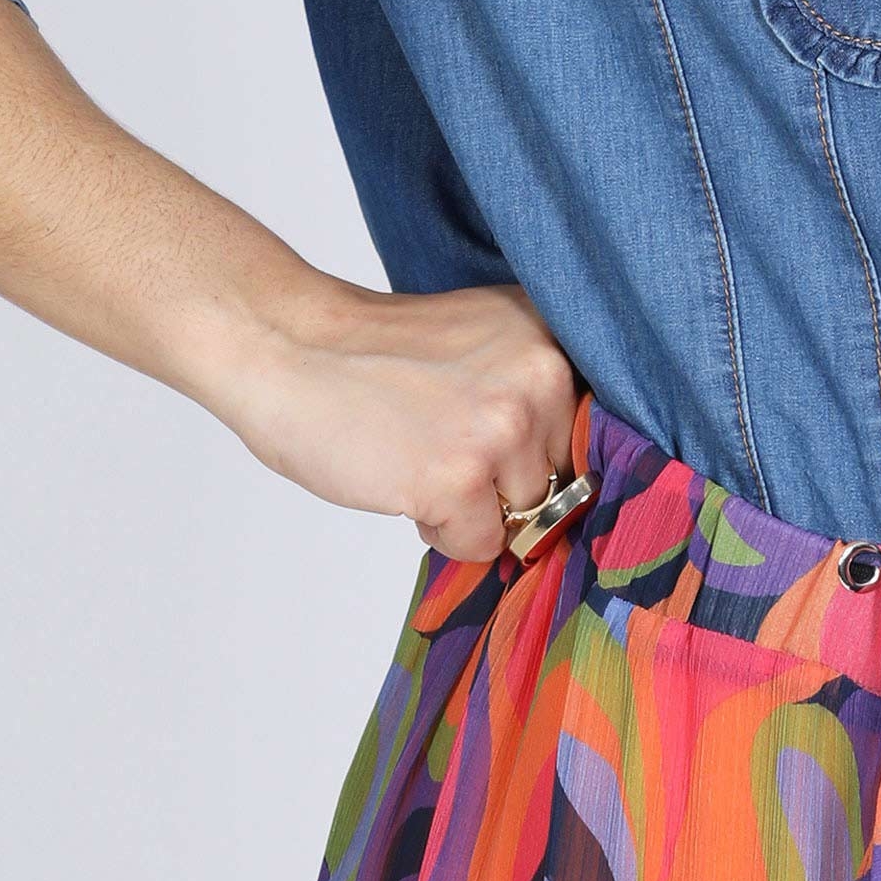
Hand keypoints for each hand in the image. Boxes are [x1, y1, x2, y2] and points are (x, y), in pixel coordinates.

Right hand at [198, 273, 580, 560]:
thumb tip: (575, 476)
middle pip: (561, 478)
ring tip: (418, 457)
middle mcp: (542, 376)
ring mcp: (503, 430)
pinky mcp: (460, 480)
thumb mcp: (482, 342)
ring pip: (527, 517)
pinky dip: (443, 531)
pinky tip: (402, 480)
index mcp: (550, 334)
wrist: (288, 347)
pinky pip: (483, 546)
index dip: (544, 452)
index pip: (593, 430)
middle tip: (438, 440)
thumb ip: (532, 387)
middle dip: (505, 480)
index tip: (507, 449)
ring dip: (475, 508)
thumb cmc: (371, 353)